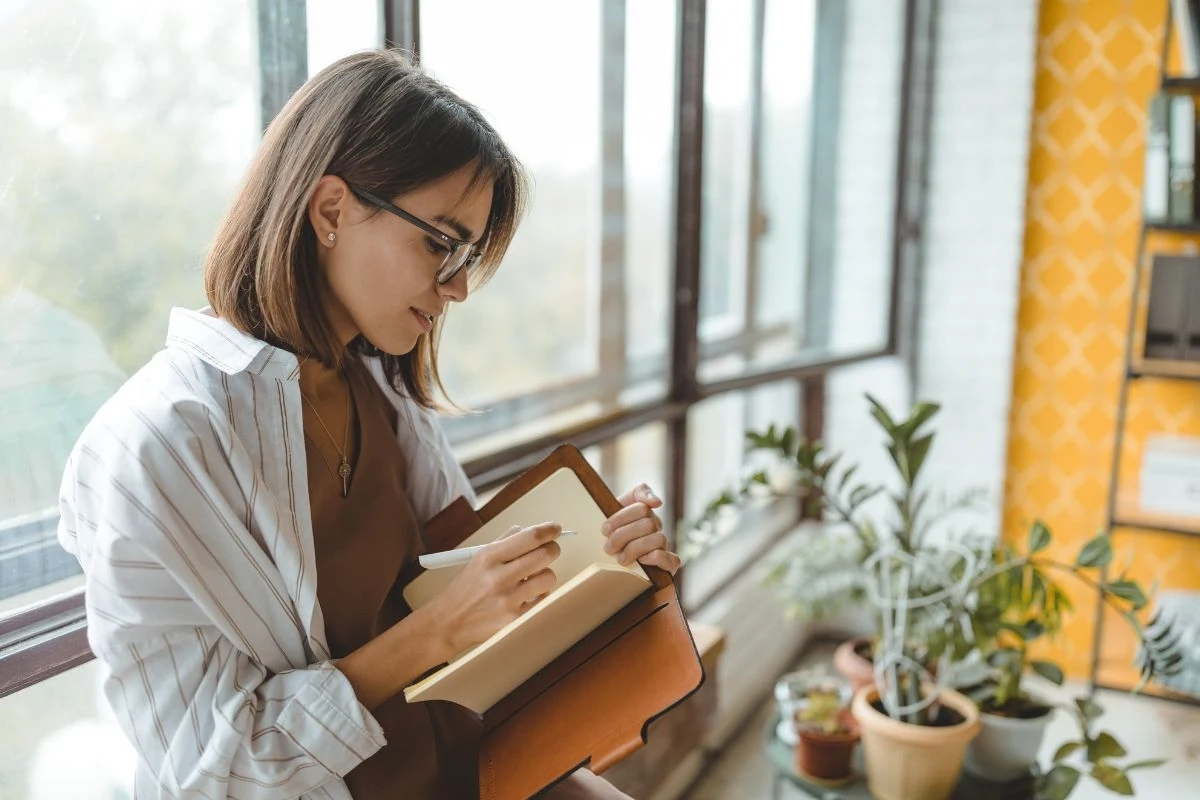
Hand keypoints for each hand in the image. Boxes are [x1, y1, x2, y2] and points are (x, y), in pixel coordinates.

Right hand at [428, 522, 562, 655]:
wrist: (449, 622)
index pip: (529, 537)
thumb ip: (505, 541)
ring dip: (545, 574)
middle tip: (549, 551)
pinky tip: (529, 594)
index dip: (549, 530)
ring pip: (548, 577)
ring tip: (533, 578)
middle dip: (552, 549)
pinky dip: (541, 595)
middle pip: (544, 555)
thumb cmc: (466, 589)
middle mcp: (499, 577)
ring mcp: (508, 600)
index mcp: (489, 557)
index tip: (555, 529)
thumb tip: (531, 530)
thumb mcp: (478, 558)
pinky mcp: (514, 620)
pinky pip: (544, 600)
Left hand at [602, 484, 680, 574]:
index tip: (605, 529)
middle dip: (624, 535)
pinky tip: (641, 561)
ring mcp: (664, 544)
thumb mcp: (612, 515)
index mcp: (643, 512)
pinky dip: (654, 558)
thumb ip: (634, 496)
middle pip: (648, 522)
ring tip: (621, 558)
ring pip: (659, 539)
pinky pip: (670, 558)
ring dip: (636, 549)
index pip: (641, 505)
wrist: (609, 568)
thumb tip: (658, 502)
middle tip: (608, 547)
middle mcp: (656, 526)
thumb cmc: (611, 539)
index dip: (621, 517)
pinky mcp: (670, 564)